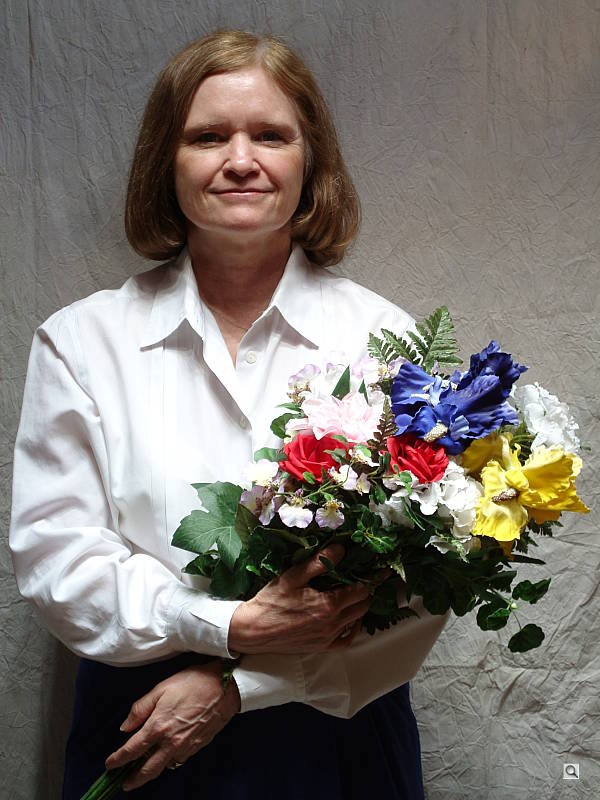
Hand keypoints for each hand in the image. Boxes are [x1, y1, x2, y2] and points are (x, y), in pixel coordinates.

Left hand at [105, 660, 238, 790]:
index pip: (132, 749)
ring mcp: (186, 746)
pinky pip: (180, 760)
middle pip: (147, 769)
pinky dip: (169, 762)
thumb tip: (125, 726)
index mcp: (158, 726)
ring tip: (143, 773)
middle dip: (133, 779)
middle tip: (124, 783)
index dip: (118, 759)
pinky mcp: (198, 746)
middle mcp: (171, 741)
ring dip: (152, 772)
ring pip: (165, 767)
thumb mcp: (162, 688)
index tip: (109, 764)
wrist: (225, 686)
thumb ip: (141, 708)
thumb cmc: (193, 682)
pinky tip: (167, 757)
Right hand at [228, 544, 372, 654]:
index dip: (374, 579)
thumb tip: (343, 548)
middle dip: (370, 591)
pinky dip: (353, 629)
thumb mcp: (294, 575)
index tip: (384, 570)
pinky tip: (351, 620)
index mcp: (328, 604)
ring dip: (362, 607)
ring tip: (361, 594)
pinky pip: (346, 641)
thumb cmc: (271, 600)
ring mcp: (328, 637)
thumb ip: (321, 562)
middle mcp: (333, 623)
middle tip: (371, 578)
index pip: (361, 590)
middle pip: (363, 606)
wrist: (252, 630)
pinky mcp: (321, 647)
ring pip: (356, 621)